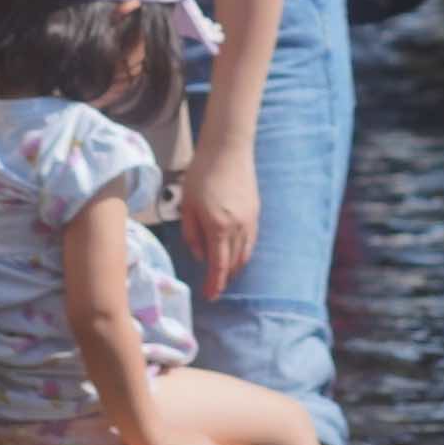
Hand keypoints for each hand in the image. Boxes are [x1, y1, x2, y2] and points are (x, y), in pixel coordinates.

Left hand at [181, 175, 258, 294]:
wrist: (227, 148)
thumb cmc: (202, 173)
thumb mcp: (188, 205)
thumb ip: (193, 235)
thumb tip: (201, 256)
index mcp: (218, 227)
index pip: (218, 266)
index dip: (214, 285)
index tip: (209, 296)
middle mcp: (238, 228)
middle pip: (233, 264)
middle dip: (223, 279)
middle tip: (213, 289)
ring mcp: (250, 220)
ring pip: (245, 255)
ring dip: (234, 268)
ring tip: (223, 275)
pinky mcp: (255, 212)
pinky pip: (251, 241)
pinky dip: (243, 253)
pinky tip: (234, 254)